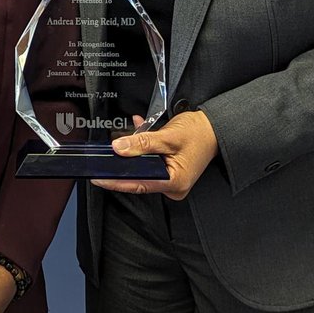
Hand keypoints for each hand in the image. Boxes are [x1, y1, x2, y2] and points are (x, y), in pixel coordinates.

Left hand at [92, 110, 218, 199]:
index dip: (116, 181)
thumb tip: (120, 148)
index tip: (99, 177)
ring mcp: (172, 179)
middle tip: (109, 152)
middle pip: (139, 177)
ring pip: (144, 168)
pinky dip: (143, 147)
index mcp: (174, 183)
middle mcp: (173, 185)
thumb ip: (142, 143)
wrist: (214, 127)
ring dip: (135, 151)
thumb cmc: (199, 133)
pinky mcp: (170, 170)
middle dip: (124, 163)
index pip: (138, 185)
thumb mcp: (168, 136)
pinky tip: (140, 131)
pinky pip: (150, 162)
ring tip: (127, 137)